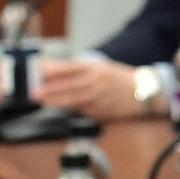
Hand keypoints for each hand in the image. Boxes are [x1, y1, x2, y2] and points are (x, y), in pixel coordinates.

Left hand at [35, 59, 156, 120]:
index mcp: (97, 69)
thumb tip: (51, 70)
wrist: (145, 92)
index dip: (55, 69)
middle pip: (70, 86)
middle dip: (50, 90)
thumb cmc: (119, 78)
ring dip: (56, 101)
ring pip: (73, 101)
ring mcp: (100, 99)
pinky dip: (71, 108)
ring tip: (43, 100)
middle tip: (35, 92)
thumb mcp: (100, 67)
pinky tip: (62, 106)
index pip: (72, 68)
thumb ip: (77, 68)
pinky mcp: (102, 111)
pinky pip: (82, 110)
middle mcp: (98, 83)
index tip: (40, 70)